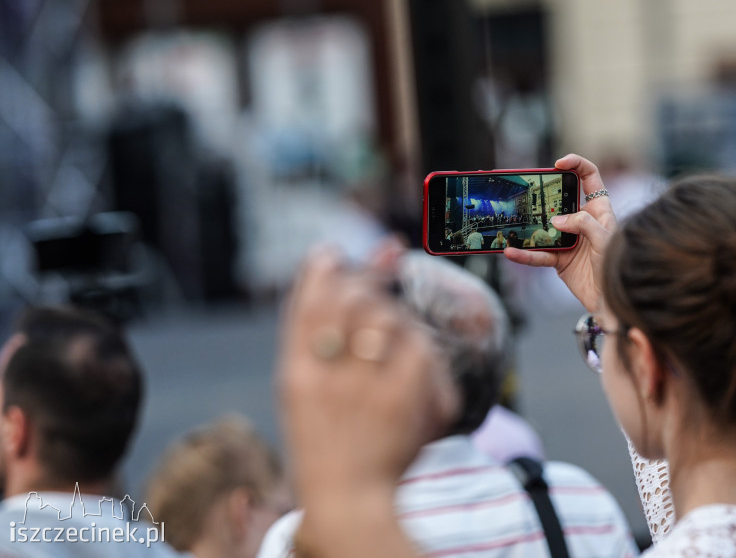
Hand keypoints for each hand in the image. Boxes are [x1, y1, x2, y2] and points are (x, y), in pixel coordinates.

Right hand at [278, 248, 457, 553]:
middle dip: (370, 277)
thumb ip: (315, 335)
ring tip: (393, 337)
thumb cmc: (325, 442)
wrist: (348, 502)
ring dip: (397, 317)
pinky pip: (422, 348)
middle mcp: (327, 378)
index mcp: (296, 375)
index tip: (335, 250)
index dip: (324, 268)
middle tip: (388, 259)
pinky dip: (422, 352)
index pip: (309, 303)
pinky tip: (414, 369)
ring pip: (390, 318)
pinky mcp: (406, 400)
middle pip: (352, 301)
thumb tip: (342, 269)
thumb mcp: (302, 391)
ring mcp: (366, 389)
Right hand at [504, 154, 615, 311]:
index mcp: (599, 209)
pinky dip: (524, 254)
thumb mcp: (605, 240)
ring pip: (544, 227)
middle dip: (543, 193)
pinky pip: (538, 254)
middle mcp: (582, 221)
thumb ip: (584, 224)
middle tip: (528, 191)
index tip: (559, 163)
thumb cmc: (617, 265)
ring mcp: (569, 239)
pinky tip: (511, 251)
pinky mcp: (559, 259)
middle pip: (559, 199)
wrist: (613, 300)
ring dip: (528, 225)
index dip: (576, 164)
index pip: (589, 177)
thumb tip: (557, 220)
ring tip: (511, 220)